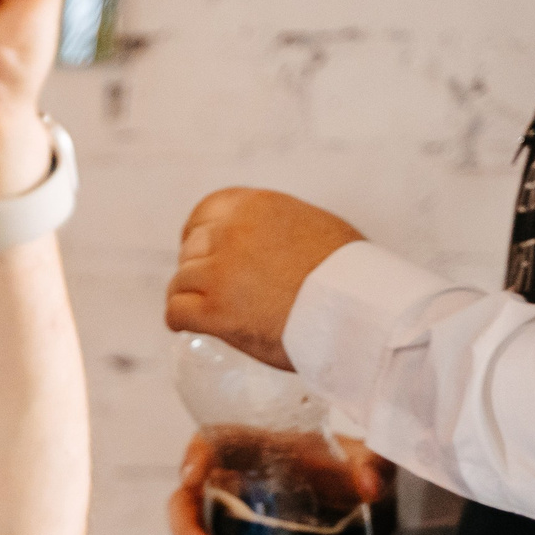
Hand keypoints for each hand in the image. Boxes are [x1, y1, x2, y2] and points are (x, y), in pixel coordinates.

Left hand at [165, 189, 364, 369]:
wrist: (359, 310)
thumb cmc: (349, 275)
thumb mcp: (314, 226)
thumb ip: (279, 228)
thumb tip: (269, 241)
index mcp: (256, 207)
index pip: (206, 212)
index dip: (198, 235)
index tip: (202, 252)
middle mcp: (231, 233)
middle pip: (191, 250)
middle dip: (198, 269)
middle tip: (214, 291)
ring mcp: (219, 272)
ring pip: (181, 283)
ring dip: (191, 298)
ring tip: (208, 313)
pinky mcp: (214, 311)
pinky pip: (176, 312)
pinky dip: (180, 321)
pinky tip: (190, 327)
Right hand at [168, 432, 393, 534]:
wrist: (358, 512)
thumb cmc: (347, 475)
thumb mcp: (363, 464)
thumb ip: (370, 465)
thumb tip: (368, 485)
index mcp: (252, 451)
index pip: (212, 443)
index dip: (194, 458)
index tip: (192, 478)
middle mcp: (228, 486)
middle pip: (186, 504)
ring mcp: (225, 524)